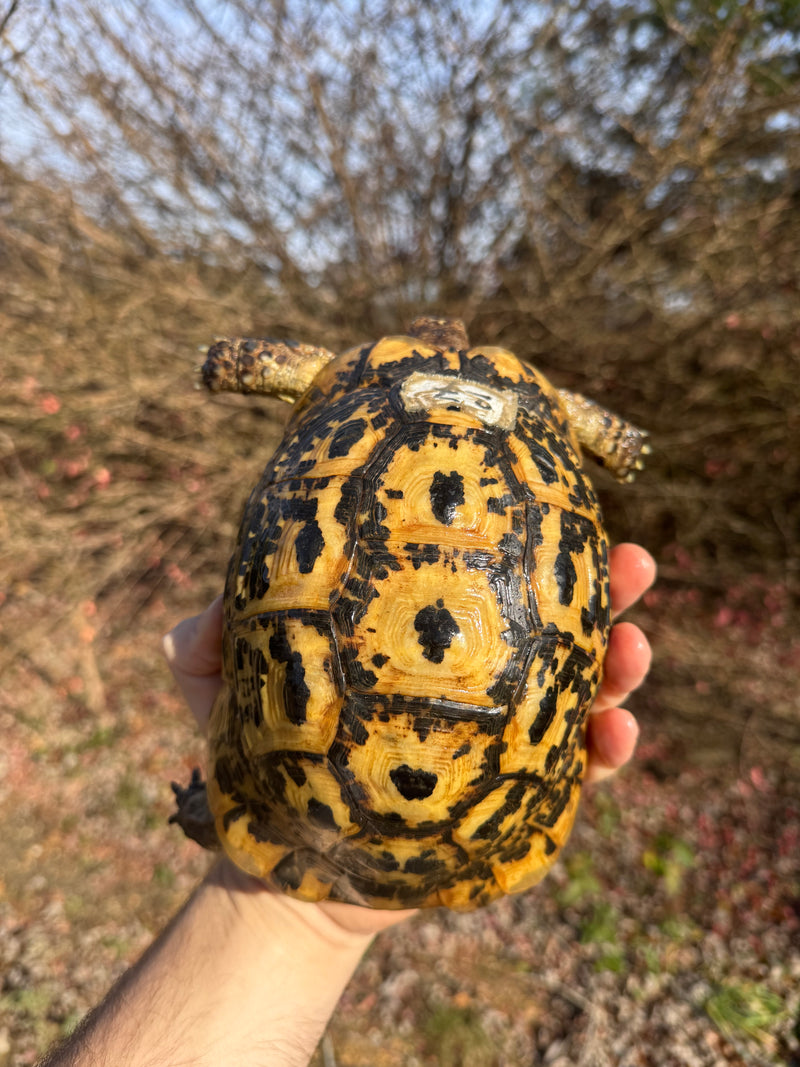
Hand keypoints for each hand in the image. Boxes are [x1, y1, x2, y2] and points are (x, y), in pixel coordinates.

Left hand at [163, 541, 654, 931]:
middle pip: (553, 619)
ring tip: (633, 646)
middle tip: (634, 562)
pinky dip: (608, 749)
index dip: (525, 533)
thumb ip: (202, 640)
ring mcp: (500, 734)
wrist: (285, 865)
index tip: (558, 497)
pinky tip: (617, 733)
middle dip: (607, 588)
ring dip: (624, 662)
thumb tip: (213, 606)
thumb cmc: (259, 761)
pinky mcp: (515, 798)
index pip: (482, 571)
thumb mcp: (216, 690)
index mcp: (422, 634)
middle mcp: (472, 674)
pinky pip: (579, 771)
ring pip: (582, 686)